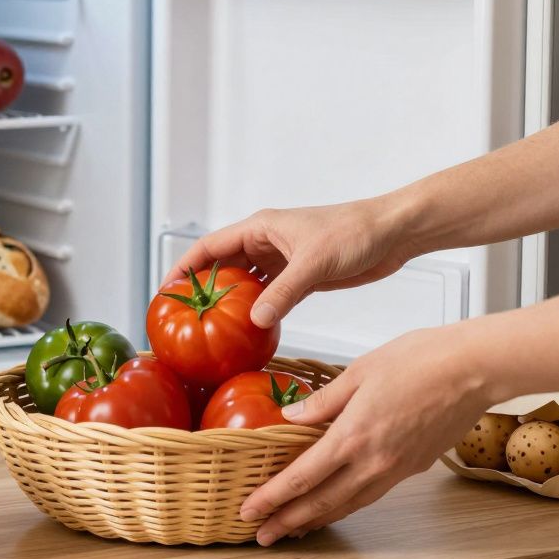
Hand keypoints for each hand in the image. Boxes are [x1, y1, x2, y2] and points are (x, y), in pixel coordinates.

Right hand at [165, 198, 420, 327]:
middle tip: (183, 317)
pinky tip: (250, 330)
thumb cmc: (355, 233)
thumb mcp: (314, 263)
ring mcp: (282, 261)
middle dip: (202, 288)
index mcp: (261, 227)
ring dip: (230, 303)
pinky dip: (258, 311)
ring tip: (210, 329)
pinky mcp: (299, 277)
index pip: (210, 246)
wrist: (392, 234)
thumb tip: (254, 321)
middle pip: (222, 266)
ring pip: (245, 283)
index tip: (166, 290)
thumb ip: (283, 292)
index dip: (184, 267)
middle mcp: (267, 243)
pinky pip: (268, 296)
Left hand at [240, 326, 497, 544]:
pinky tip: (336, 505)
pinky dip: (347, 506)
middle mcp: (373, 462)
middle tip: (262, 536)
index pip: (301, 478)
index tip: (249, 512)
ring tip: (293, 530)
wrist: (475, 369)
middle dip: (287, 522)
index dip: (271, 498)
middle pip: (321, 503)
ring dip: (317, 520)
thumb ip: (322, 401)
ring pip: (348, 505)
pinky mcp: (413, 468)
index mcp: (353, 436)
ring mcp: (396, 469)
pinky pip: (371, 495)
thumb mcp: (358, 371)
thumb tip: (291, 417)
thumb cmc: (420, 360)